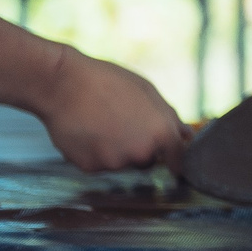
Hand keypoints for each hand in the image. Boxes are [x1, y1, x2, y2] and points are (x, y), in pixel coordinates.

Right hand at [29, 48, 185, 172]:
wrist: (64, 85)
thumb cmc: (109, 82)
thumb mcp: (149, 92)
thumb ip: (171, 118)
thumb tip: (187, 136)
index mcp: (161, 133)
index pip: (178, 160)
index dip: (175, 159)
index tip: (172, 161)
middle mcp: (141, 152)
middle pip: (147, 161)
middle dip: (140, 147)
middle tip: (123, 123)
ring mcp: (114, 163)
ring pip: (122, 163)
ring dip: (116, 150)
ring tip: (102, 123)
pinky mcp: (90, 168)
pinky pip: (99, 164)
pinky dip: (95, 153)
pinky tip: (87, 131)